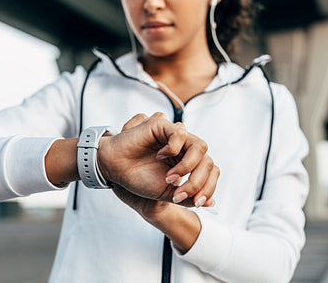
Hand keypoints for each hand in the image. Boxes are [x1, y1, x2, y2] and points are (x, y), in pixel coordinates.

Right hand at [98, 113, 218, 207]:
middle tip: (178, 194)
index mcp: (189, 161)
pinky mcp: (162, 125)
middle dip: (198, 182)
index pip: (211, 170)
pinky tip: (160, 157)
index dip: (208, 187)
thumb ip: (188, 197)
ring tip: (169, 178)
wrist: (116, 171)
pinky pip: (180, 134)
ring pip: (200, 147)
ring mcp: (175, 136)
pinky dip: (174, 148)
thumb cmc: (139, 179)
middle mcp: (185, 147)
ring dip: (188, 167)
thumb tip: (210, 202)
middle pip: (208, 161)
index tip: (196, 202)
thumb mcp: (167, 193)